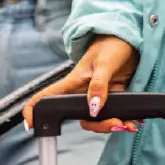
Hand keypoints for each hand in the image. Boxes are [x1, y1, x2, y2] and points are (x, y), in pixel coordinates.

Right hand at [23, 35, 140, 133]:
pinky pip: (113, 113)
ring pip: (98, 119)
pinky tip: (133, 120)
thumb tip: (94, 109)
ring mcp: (96, 97)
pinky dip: (124, 118)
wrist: (131, 38)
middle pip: (80, 118)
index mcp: (72, 83)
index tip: (31, 125)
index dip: (34, 112)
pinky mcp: (111, 97)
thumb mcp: (105, 62)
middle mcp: (81, 93)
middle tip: (116, 123)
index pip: (46, 98)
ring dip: (113, 124)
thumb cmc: (112, 43)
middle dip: (98, 127)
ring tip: (128, 124)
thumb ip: (98, 86)